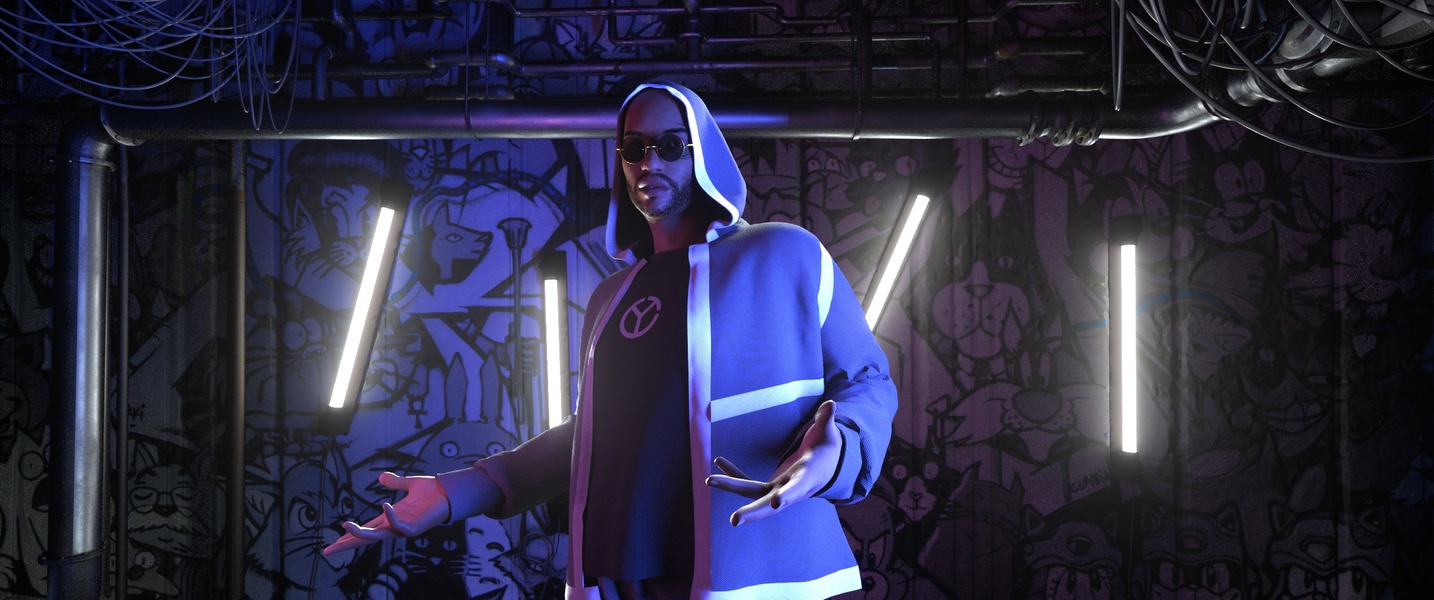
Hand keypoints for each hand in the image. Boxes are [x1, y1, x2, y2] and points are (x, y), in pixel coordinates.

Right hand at [322, 472, 450, 555]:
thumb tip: (381, 477)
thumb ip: (395, 483)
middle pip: (366, 538)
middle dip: (347, 544)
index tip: (336, 537)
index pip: (367, 528)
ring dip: (361, 534)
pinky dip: (390, 518)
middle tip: (328, 551)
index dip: (351, 533)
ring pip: (377, 537)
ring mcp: (403, 528)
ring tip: (345, 527)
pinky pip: (399, 527)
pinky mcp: (415, 528)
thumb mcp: (409, 484)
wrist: (449, 492)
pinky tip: (384, 506)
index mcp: (390, 517)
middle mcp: (394, 525)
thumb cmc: (431, 492)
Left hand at [705, 400, 841, 525]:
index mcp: (807, 479)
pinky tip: (720, 462)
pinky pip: (749, 483)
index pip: (797, 489)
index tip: (778, 502)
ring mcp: (778, 490)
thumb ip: (826, 421)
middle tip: (734, 520)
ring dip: (732, 487)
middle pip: (770, 504)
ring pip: (753, 494)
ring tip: (709, 479)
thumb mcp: (828, 435)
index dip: (789, 495)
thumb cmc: (826, 450)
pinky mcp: (769, 486)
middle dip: (753, 512)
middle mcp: (790, 490)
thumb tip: (831, 404)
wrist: (824, 467)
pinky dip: (734, 474)